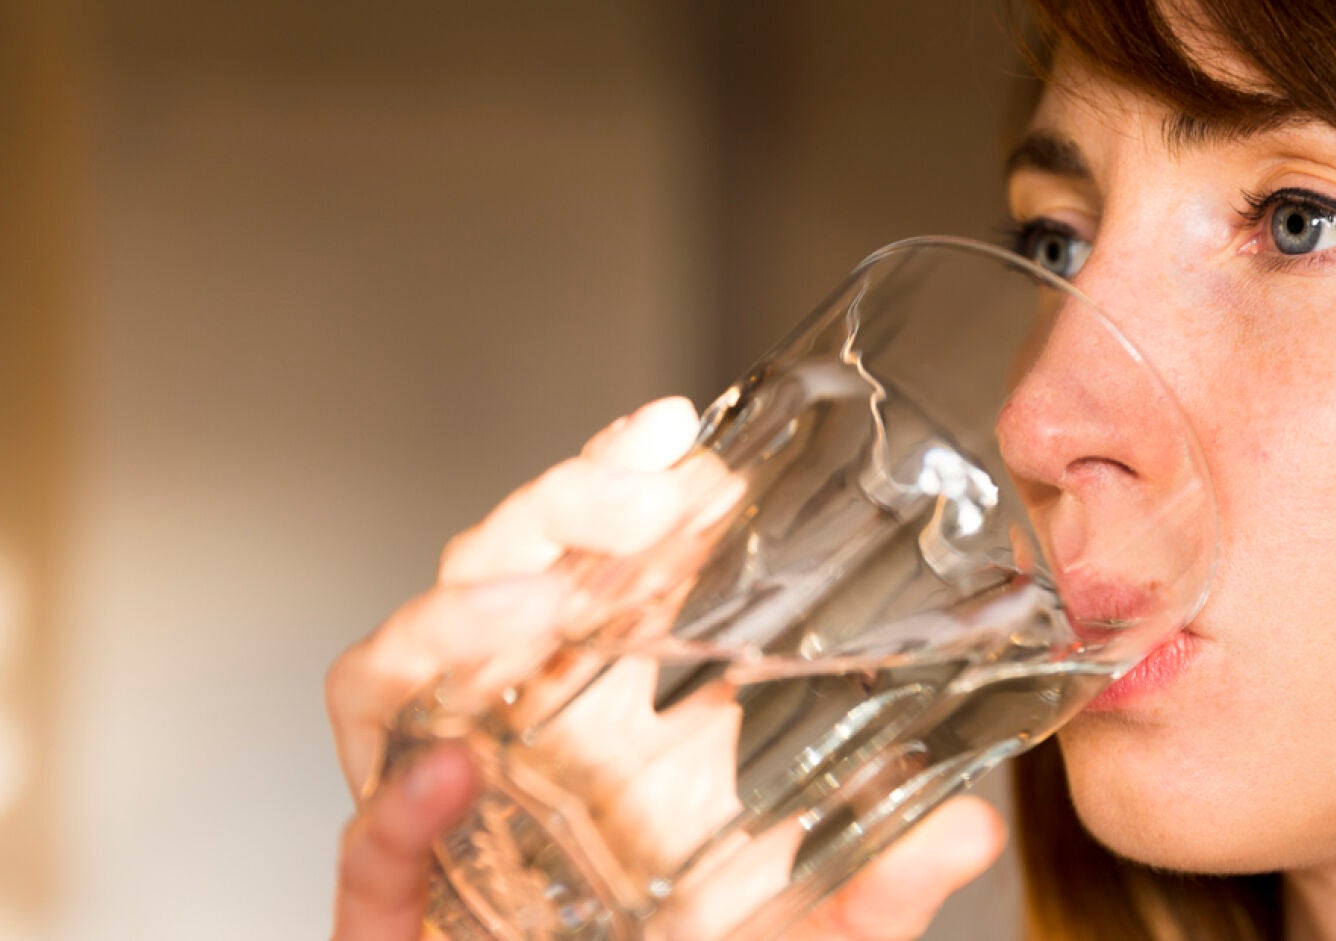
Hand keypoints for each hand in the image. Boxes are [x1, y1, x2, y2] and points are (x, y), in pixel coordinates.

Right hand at [326, 397, 1004, 939]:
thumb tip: (972, 827)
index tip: (683, 442)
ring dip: (458, 615)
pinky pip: (363, 844)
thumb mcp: (804, 926)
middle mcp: (515, 729)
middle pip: (499, 574)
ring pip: (404, 668)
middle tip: (644, 487)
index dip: (623, 483)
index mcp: (603, 708)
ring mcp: (447, 805)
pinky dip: (390, 807)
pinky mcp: (395, 904)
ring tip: (543, 596)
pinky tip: (447, 775)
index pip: (593, 557)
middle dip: (558, 507)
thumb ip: (881, 882)